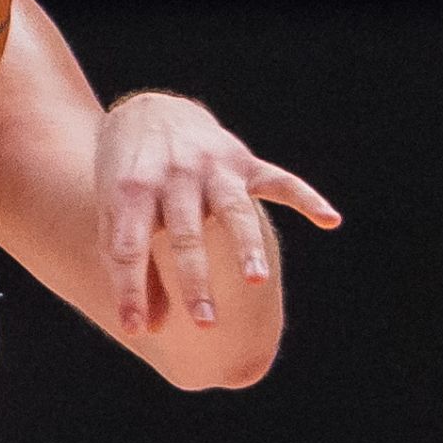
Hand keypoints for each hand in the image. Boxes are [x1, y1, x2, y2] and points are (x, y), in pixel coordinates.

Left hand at [96, 93, 340, 334]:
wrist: (148, 112)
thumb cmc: (126, 179)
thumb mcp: (112, 215)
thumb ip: (127, 270)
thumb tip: (150, 330)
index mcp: (131, 191)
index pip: (129, 248)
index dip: (131, 290)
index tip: (138, 330)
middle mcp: (173, 177)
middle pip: (183, 235)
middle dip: (194, 280)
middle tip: (205, 326)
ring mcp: (211, 167)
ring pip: (233, 211)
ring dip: (245, 246)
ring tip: (257, 280)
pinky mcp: (243, 161)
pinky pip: (279, 181)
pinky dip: (305, 199)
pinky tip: (330, 220)